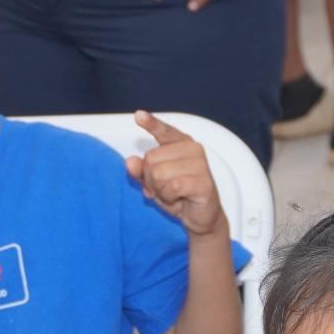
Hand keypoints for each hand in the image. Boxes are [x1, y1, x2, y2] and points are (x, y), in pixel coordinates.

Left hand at [125, 111, 225, 237]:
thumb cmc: (178, 196)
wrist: (200, 217)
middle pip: (150, 159)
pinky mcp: (204, 181)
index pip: (164, 131)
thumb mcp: (154, 183)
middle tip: (166, 188)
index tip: (139, 115)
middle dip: (151, 179)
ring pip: (159, 173)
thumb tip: (130, 162)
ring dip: (161, 190)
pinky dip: (170, 197)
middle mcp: (193, 149)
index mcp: (181, 143)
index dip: (151, 123)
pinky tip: (180, 199)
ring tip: (174, 194)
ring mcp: (200, 164)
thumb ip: (140, 171)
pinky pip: (172, 187)